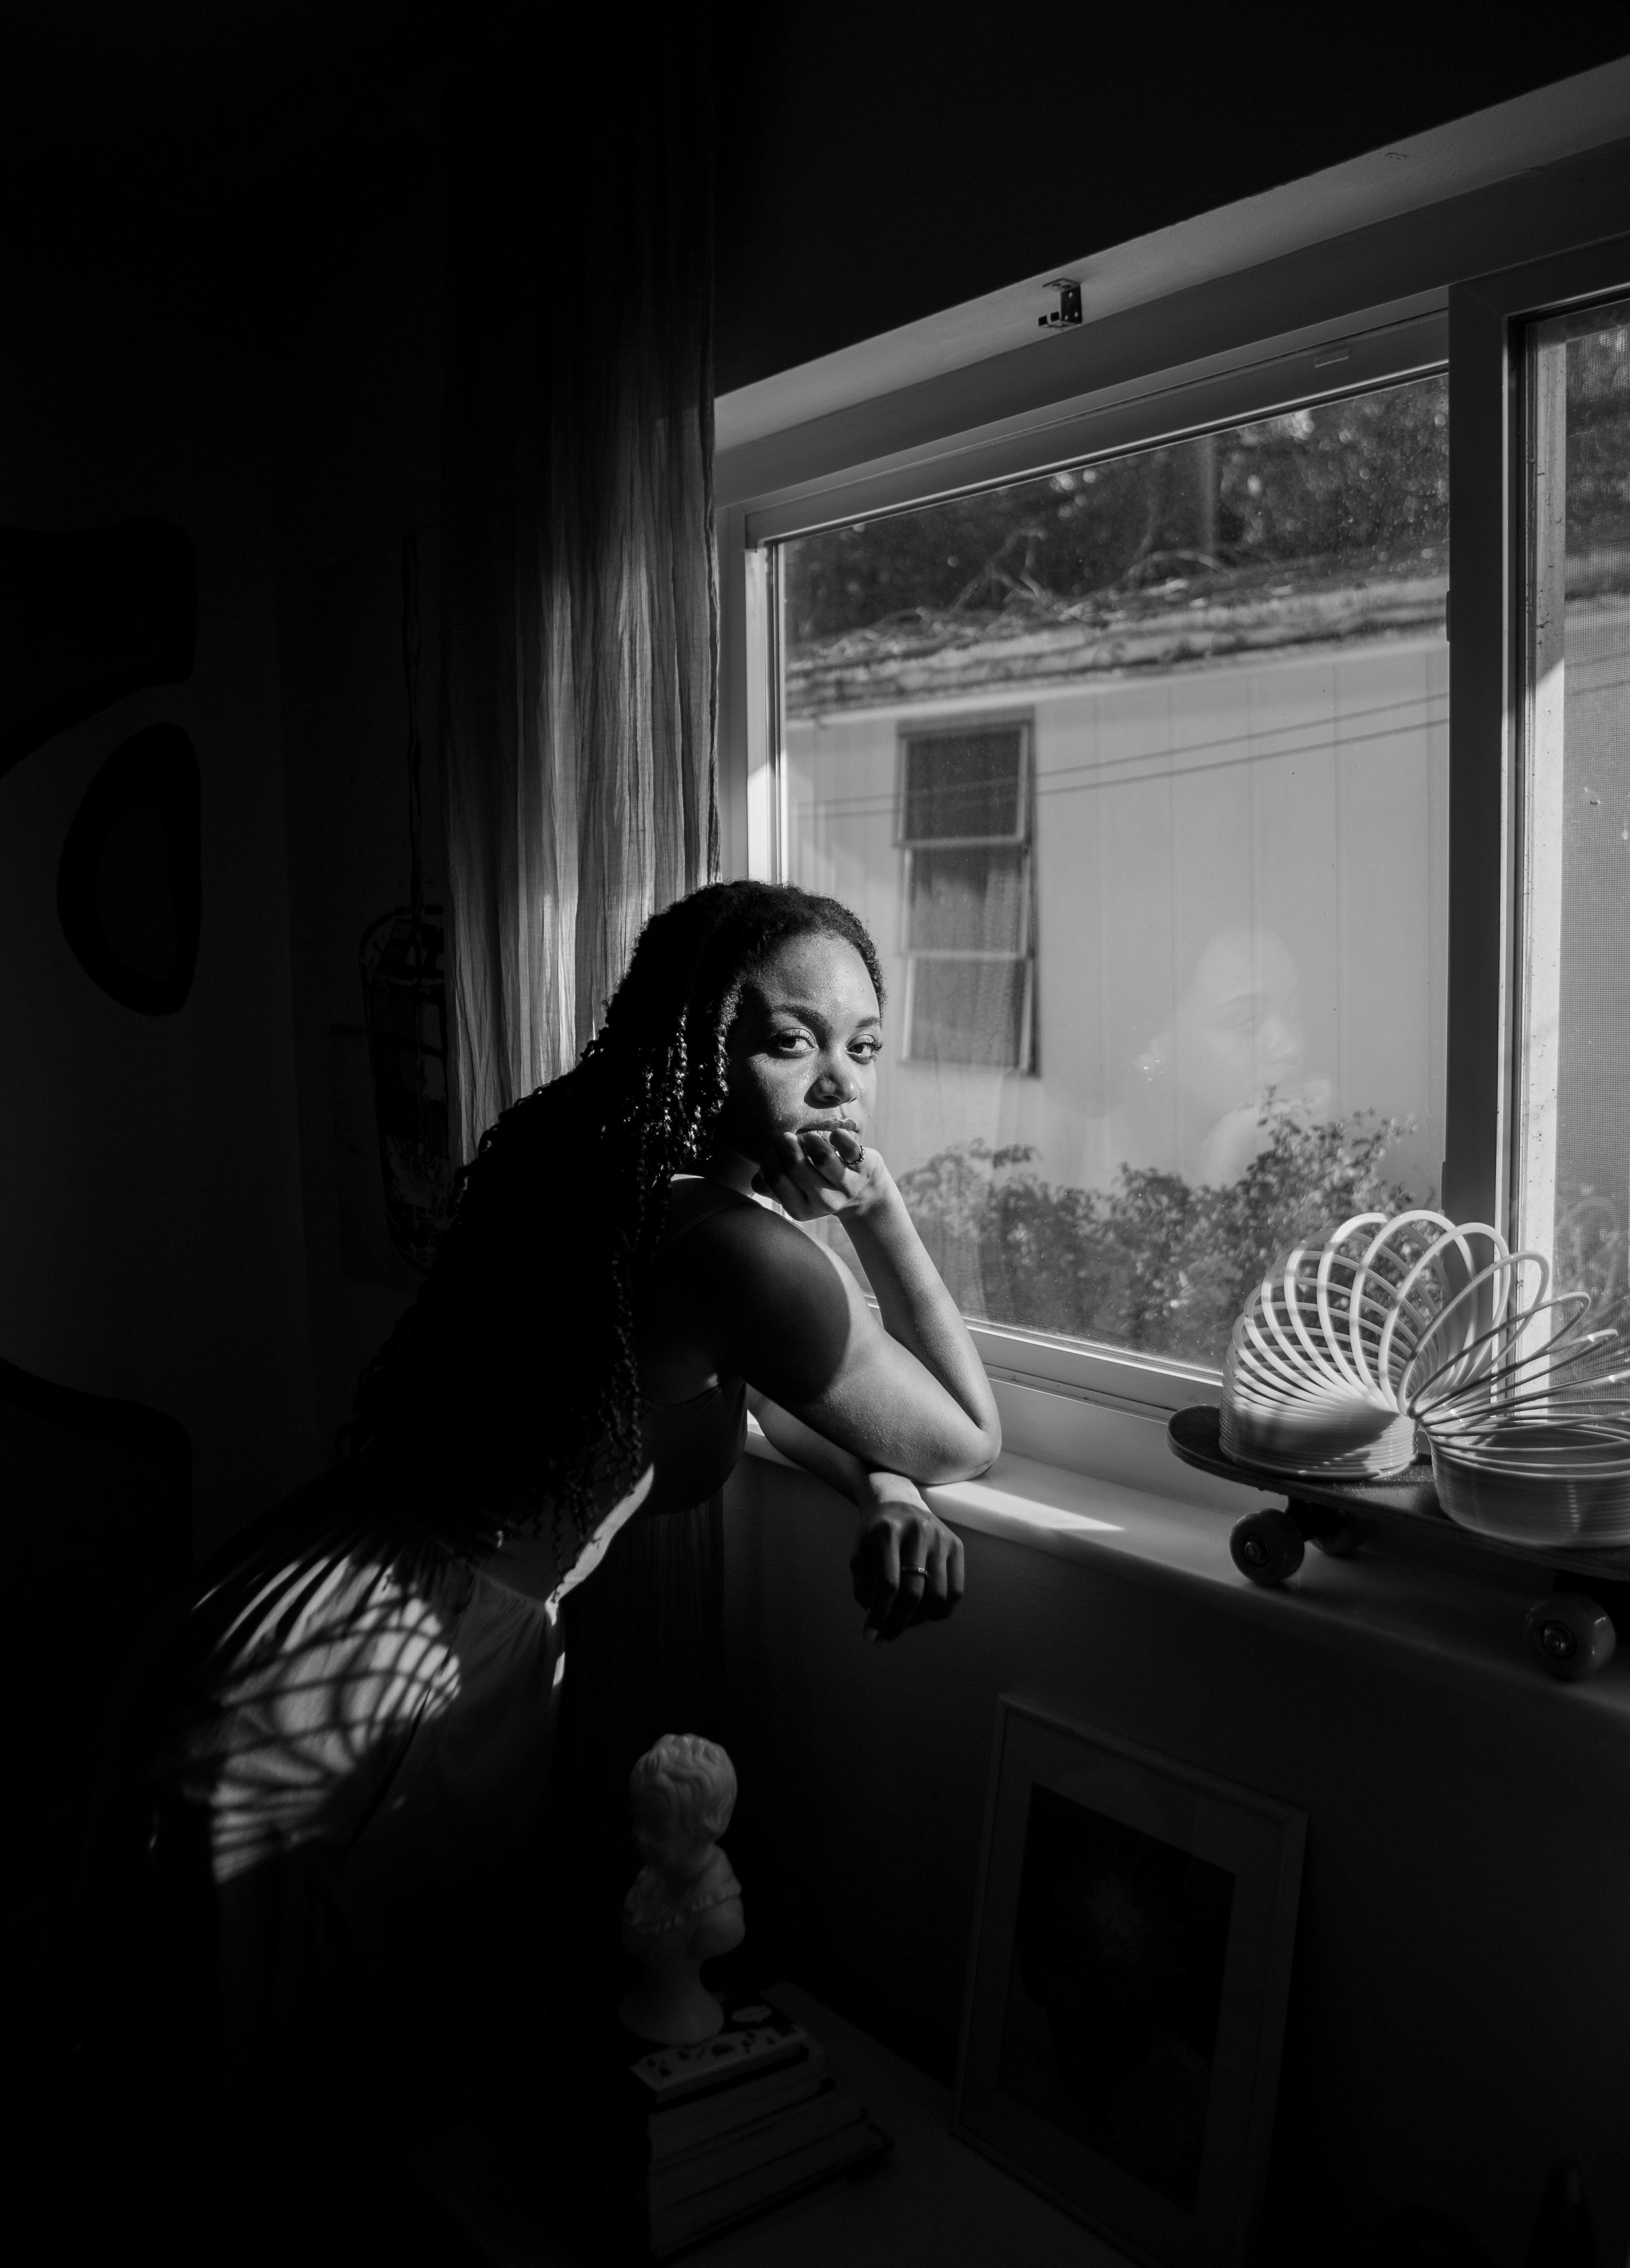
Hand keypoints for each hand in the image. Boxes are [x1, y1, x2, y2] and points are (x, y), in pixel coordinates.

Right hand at [753, 1126, 893, 1225]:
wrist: (864, 1195)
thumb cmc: (820, 1187)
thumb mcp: (796, 1193)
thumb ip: (772, 1185)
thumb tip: (760, 1171)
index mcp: (801, 1210)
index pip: (775, 1180)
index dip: (768, 1159)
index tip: (771, 1151)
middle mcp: (824, 1202)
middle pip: (795, 1165)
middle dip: (785, 1145)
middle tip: (785, 1137)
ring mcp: (847, 1187)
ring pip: (822, 1157)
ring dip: (810, 1140)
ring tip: (808, 1137)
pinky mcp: (864, 1169)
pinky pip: (849, 1148)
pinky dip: (838, 1136)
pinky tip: (834, 1135)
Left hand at [850, 1480, 964, 1641]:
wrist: (898, 1502)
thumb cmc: (874, 1534)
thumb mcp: (859, 1554)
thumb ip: (864, 1587)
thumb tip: (877, 1623)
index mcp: (886, 1531)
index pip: (887, 1583)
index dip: (879, 1615)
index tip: (869, 1637)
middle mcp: (918, 1531)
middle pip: (914, 1592)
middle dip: (898, 1622)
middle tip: (886, 1637)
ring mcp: (941, 1538)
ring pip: (937, 1595)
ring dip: (920, 1620)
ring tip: (904, 1624)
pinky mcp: (957, 1545)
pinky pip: (955, 1590)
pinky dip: (940, 1611)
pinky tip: (925, 1614)